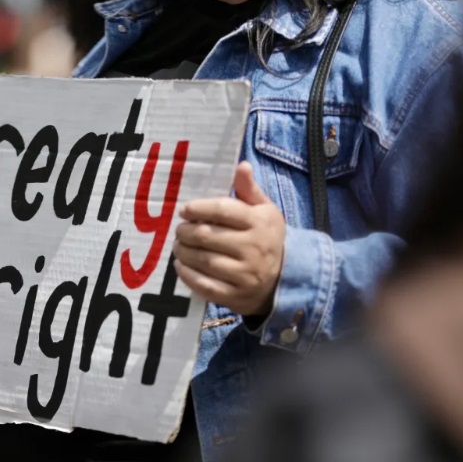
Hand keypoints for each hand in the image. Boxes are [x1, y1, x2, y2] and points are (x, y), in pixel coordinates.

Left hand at [173, 162, 285, 315]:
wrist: (284, 280)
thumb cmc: (266, 238)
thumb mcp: (264, 211)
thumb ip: (249, 189)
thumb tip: (241, 165)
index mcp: (260, 222)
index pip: (222, 210)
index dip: (198, 208)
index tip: (185, 210)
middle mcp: (254, 248)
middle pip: (207, 235)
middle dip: (185, 231)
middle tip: (180, 230)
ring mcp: (245, 274)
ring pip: (203, 260)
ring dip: (183, 251)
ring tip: (178, 246)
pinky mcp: (236, 296)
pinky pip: (204, 285)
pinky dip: (187, 275)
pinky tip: (181, 265)